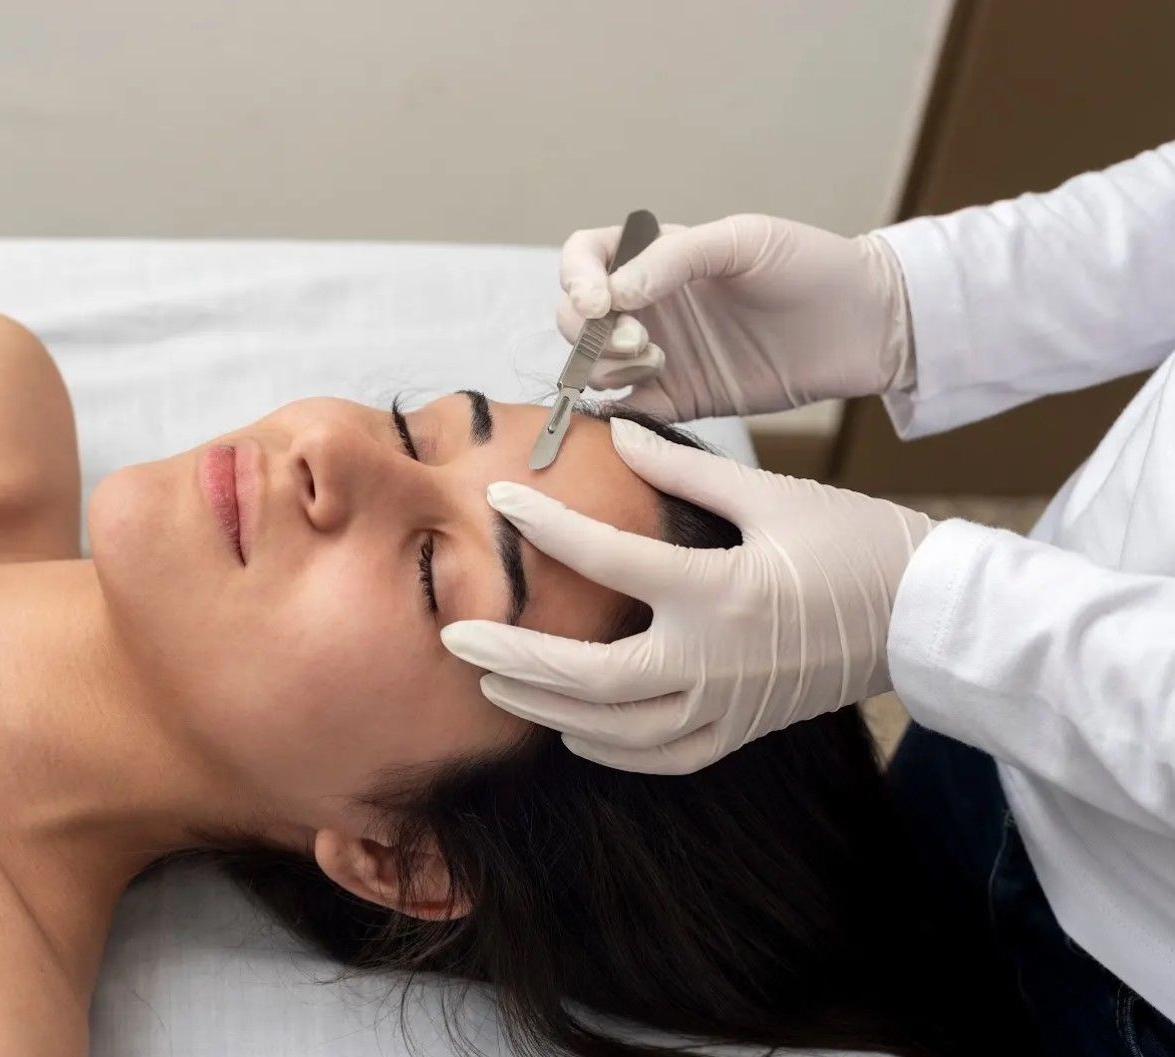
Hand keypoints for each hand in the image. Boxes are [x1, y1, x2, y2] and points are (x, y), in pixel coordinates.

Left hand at [440, 418, 934, 774]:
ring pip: (618, 732)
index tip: (499, 500)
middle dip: (516, 661)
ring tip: (494, 684)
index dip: (548, 528)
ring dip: (548, 710)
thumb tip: (616, 433)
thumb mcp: (772, 496)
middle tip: (455, 640)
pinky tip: (570, 726)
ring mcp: (730, 706)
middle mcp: (717, 661)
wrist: (929, 616)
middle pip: (593, 679)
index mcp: (722, 592)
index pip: (612, 562)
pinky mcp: (743, 730)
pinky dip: (610, 749)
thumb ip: (684, 472)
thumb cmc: (857, 543)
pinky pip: (663, 757)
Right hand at [559, 213, 915, 421]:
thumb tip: (612, 295)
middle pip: (575, 319)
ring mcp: (659, 354)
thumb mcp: (744, 241)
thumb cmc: (811, 266)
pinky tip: (639, 403)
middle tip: (638, 342)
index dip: (575, 279)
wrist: (864, 325)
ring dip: (607, 368)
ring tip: (657, 364)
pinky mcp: (678, 400)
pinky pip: (624, 410)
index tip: (598, 303)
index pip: (584, 258)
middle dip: (590, 333)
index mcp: (657, 256)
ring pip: (592, 365)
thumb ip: (674, 260)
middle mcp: (649, 305)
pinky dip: (615, 412)